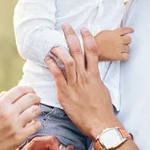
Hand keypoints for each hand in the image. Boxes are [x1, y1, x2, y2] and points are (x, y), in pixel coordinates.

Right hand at [0, 86, 41, 149]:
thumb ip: (1, 99)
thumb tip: (13, 91)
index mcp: (0, 105)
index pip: (20, 89)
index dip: (29, 89)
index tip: (32, 92)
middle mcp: (8, 113)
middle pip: (31, 98)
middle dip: (36, 98)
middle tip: (36, 101)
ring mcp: (15, 125)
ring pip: (36, 110)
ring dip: (37, 110)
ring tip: (34, 112)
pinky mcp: (20, 136)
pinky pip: (36, 125)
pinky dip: (36, 123)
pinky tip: (32, 124)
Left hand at [47, 25, 120, 139]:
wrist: (100, 123)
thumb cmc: (101, 108)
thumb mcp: (101, 89)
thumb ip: (94, 79)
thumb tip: (91, 72)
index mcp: (95, 75)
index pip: (92, 51)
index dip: (88, 38)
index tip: (84, 29)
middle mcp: (85, 76)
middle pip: (78, 51)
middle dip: (71, 37)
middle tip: (66, 26)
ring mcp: (75, 84)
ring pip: (68, 61)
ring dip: (60, 49)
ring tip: (53, 42)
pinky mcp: (65, 93)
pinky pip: (57, 75)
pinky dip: (52, 65)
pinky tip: (47, 58)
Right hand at [95, 27, 133, 60]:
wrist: (93, 49)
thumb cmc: (95, 41)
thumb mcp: (104, 32)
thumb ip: (112, 33)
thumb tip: (115, 33)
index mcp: (115, 33)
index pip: (125, 30)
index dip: (129, 30)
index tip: (132, 30)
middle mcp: (119, 40)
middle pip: (129, 39)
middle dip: (127, 41)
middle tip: (123, 43)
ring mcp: (119, 48)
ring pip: (128, 48)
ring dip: (125, 48)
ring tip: (120, 50)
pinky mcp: (118, 56)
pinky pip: (126, 56)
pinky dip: (125, 56)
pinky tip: (122, 55)